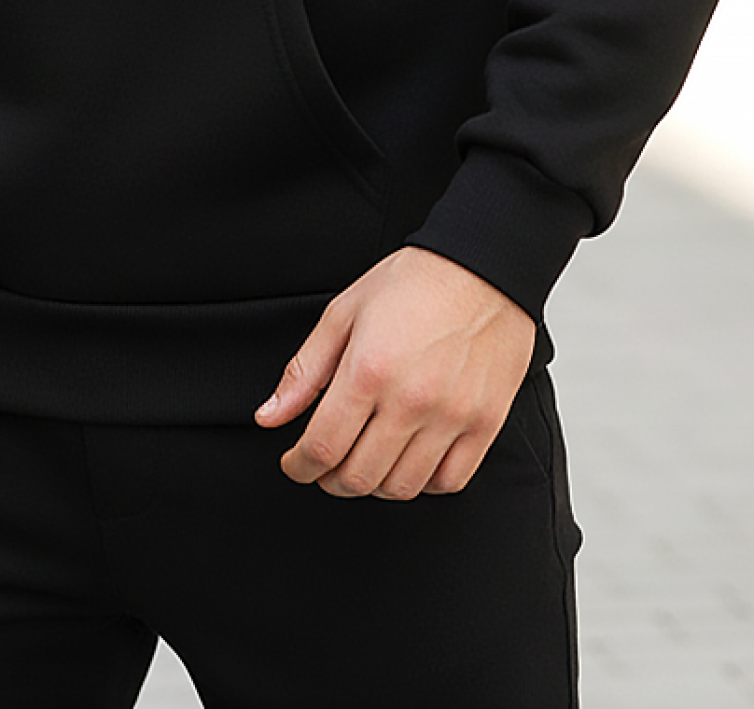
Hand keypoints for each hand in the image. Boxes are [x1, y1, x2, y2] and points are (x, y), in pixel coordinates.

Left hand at [254, 246, 535, 499]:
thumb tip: (270, 416)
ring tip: (365, 463)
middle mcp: (411, 399)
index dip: (299, 466)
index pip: (323, 447)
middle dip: (330, 480)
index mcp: (368, 369)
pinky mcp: (484, 423)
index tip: (295, 463)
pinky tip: (408, 461)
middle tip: (325, 466)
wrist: (483, 267)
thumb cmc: (413, 282)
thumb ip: (304, 371)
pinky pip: (449, 481)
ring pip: (402, 487)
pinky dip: (422, 483)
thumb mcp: (344, 313)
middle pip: (359, 476)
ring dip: (373, 485)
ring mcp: (452, 416)